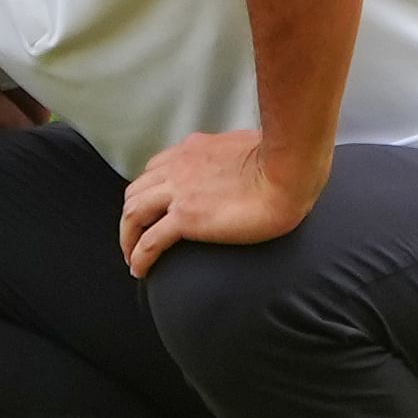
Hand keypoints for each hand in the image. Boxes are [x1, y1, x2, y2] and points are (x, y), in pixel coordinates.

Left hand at [118, 131, 310, 277]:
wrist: (289, 172)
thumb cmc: (283, 161)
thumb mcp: (249, 147)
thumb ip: (235, 157)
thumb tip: (245, 164)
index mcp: (193, 150)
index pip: (155, 169)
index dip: (148, 192)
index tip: (151, 210)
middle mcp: (178, 168)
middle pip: (136, 191)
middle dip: (130, 216)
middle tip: (135, 237)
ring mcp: (179, 192)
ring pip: (133, 214)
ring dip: (127, 238)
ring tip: (131, 258)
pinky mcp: (186, 218)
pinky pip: (150, 241)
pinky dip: (139, 257)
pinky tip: (139, 270)